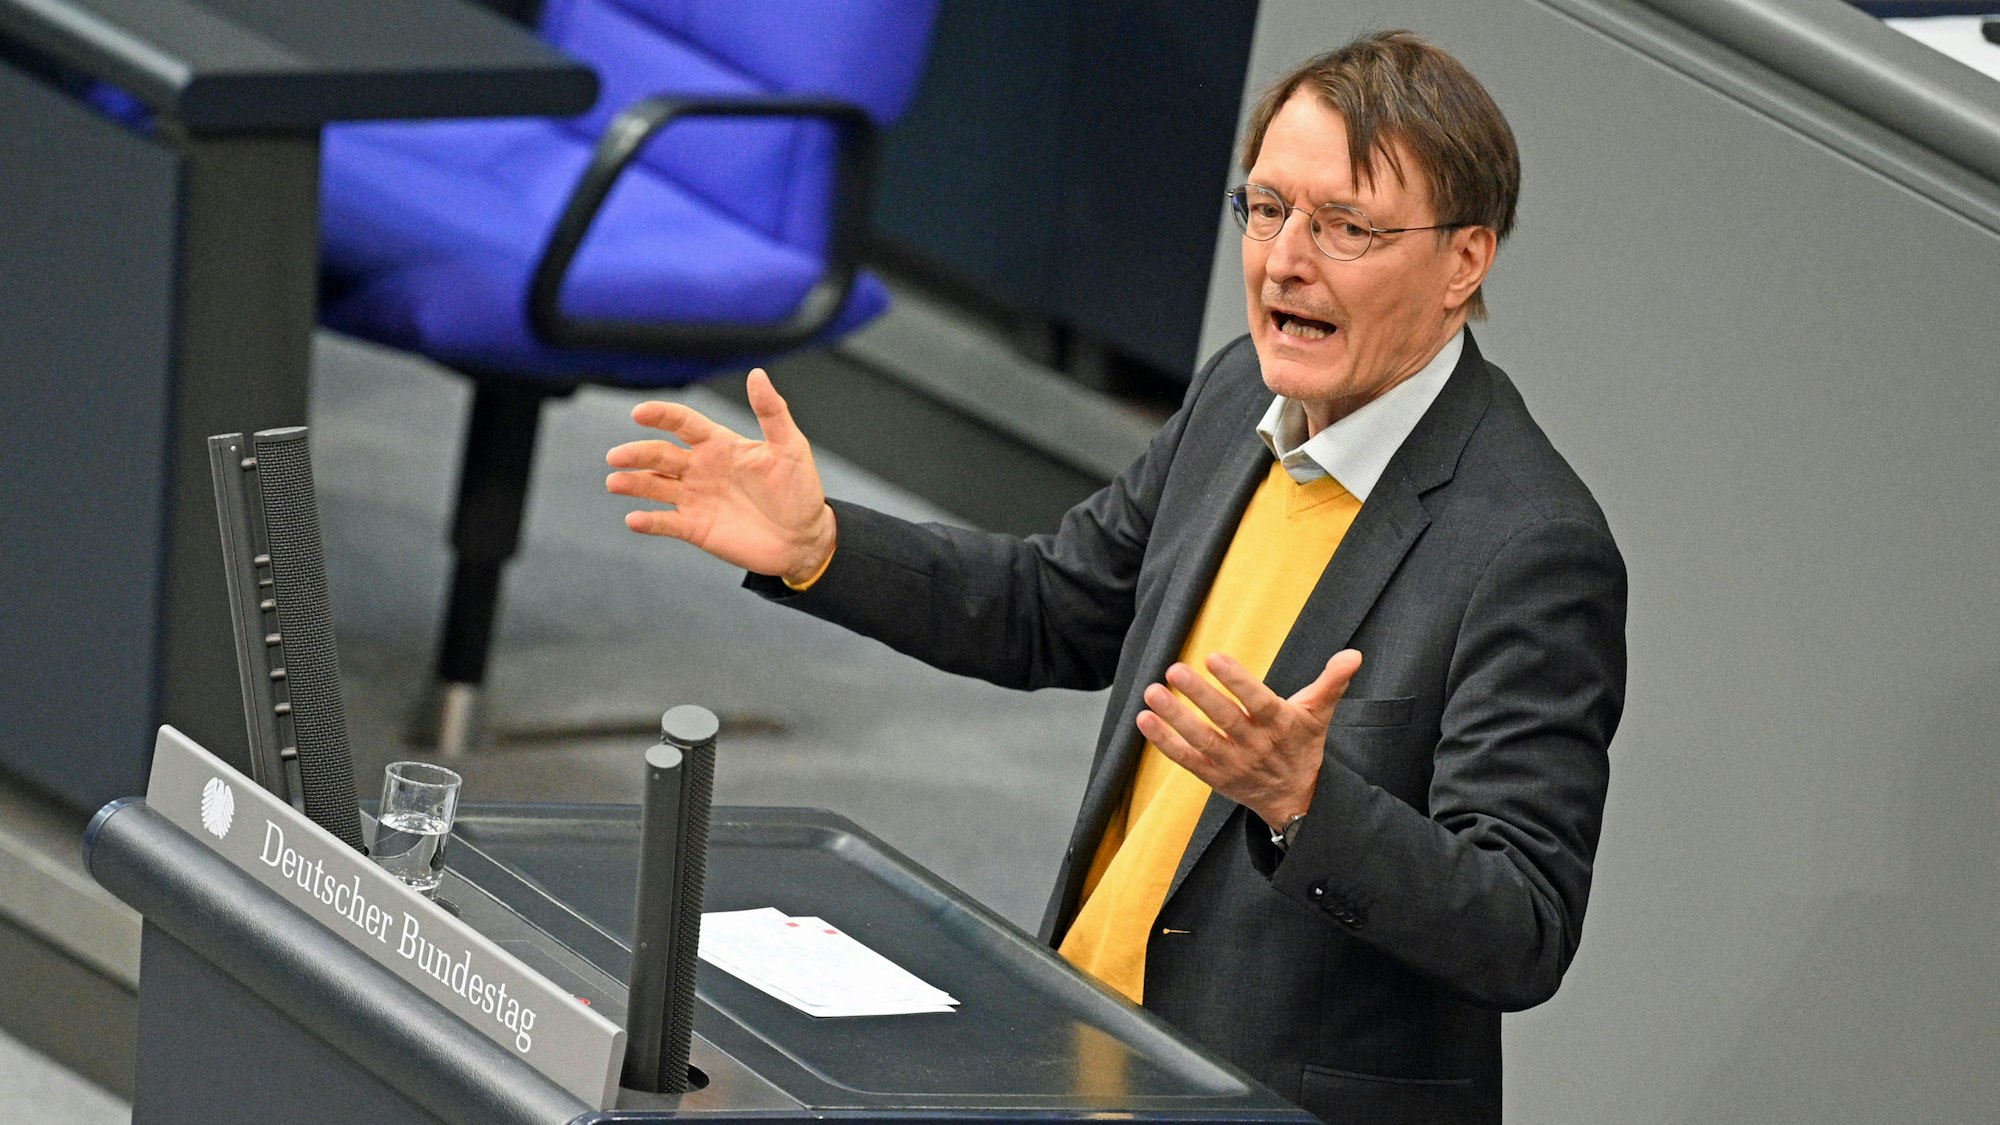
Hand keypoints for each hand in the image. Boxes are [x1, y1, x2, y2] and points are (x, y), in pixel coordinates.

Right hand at [606, 368, 835, 581]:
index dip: (661, 415)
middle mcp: (701, 469)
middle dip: (637, 453)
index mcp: (720, 445)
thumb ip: (772, 412)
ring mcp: (696, 499)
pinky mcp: (695, 528)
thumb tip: (757, 374)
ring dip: (633, 483)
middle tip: (616, 456)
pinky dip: (648, 522)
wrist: (805, 539)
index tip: (640, 412)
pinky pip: (665, 523)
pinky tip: (634, 519)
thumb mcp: (790, 447)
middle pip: (660, 455)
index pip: (682, 423)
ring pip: (655, 487)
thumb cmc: (800, 490)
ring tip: (614, 482)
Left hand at [1136, 649, 1362, 830]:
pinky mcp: (1215, 776)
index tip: (1214, 657)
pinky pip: (1186, 760)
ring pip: (1201, 740)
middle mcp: (1256, 746)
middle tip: (1175, 670)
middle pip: (1225, 719)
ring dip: (1174, 717)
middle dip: (1199, 695)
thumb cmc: (1302, 747)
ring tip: (1152, 693)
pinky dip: (1164, 742)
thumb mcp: (1319, 715)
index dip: (1237, 681)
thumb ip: (1332, 682)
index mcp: (1281, 725)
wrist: (1297, 800)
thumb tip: (1353, 654)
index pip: (1257, 701)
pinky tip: (1144, 720)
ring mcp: (1233, 763)